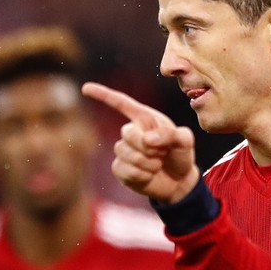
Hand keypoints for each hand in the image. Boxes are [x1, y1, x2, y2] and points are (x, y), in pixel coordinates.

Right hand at [82, 82, 199, 203]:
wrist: (179, 181)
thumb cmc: (180, 155)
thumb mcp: (185, 141)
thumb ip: (172, 135)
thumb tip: (148, 138)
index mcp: (145, 119)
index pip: (122, 104)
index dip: (104, 95)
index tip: (85, 88)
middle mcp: (132, 132)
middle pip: (127, 133)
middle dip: (148, 146)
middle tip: (163, 153)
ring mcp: (124, 151)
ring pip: (126, 153)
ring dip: (148, 162)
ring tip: (158, 164)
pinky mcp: (121, 169)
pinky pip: (126, 170)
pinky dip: (142, 175)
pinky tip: (149, 175)